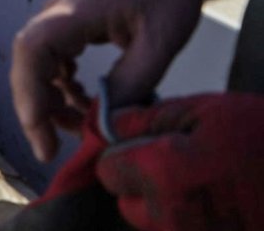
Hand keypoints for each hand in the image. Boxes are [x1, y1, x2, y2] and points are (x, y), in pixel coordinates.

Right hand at [10, 0, 206, 161]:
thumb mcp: (163, 39)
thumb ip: (133, 80)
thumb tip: (103, 121)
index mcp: (75, 9)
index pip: (32, 51)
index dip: (29, 95)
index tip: (41, 134)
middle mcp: (57, 11)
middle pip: (27, 63)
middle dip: (34, 108)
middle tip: (49, 149)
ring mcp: (60, 17)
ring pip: (37, 64)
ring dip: (48, 100)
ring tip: (78, 129)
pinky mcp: (70, 25)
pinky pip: (52, 60)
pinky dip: (62, 87)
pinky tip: (84, 103)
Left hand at [97, 93, 263, 229]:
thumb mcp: (207, 109)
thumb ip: (149, 118)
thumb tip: (109, 124)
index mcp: (162, 173)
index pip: (107, 170)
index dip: (122, 153)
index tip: (146, 144)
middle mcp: (172, 215)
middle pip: (126, 202)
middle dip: (142, 182)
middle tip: (182, 163)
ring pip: (154, 223)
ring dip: (167, 205)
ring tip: (208, 182)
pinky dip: (195, 220)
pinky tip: (222, 203)